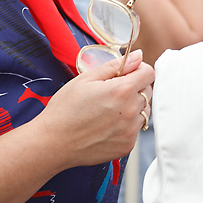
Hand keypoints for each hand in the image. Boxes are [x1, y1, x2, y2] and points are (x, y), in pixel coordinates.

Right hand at [38, 50, 153, 167]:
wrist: (54, 142)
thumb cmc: (65, 109)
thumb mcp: (86, 79)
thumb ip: (115, 65)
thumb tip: (138, 56)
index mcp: (122, 90)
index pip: (149, 73)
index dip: (138, 70)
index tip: (126, 74)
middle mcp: (131, 111)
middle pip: (147, 92)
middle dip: (134, 88)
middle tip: (110, 94)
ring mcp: (130, 131)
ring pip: (144, 112)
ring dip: (132, 108)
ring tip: (108, 111)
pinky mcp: (127, 145)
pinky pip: (135, 130)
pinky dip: (126, 125)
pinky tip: (106, 125)